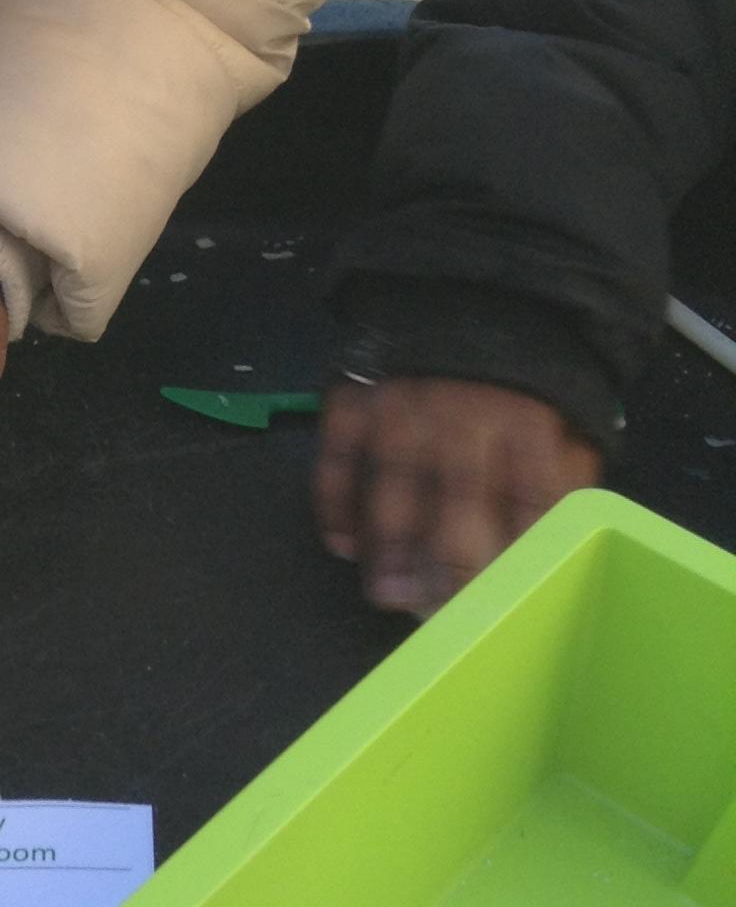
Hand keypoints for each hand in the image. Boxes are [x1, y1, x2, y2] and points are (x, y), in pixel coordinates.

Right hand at [313, 376, 601, 617]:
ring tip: (387, 594)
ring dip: (387, 547)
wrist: (471, 294)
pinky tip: (344, 544)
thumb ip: (566, 478)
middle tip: (433, 612)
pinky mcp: (355, 394)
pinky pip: (337, 456)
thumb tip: (556, 546)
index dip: (516, 558)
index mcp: (529, 423)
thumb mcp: (570, 419)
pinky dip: (336, 502)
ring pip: (391, 486)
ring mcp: (403, 403)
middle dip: (446, 565)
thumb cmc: (525, 380)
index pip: (530, 503)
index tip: (503, 604)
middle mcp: (465, 415)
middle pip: (456, 502)